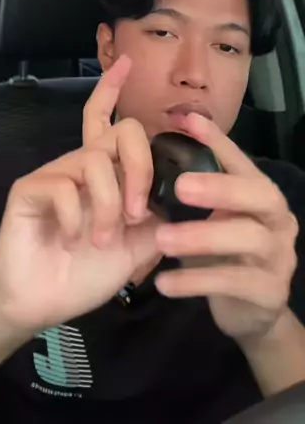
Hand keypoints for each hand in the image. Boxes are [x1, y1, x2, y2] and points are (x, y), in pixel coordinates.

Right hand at [0, 57, 159, 333]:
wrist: (43, 304)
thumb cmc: (86, 273)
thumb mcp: (137, 246)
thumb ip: (156, 215)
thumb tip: (178, 188)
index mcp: (104, 173)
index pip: (107, 120)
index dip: (113, 89)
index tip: (128, 62)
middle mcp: (79, 165)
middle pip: (117, 132)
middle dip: (139, 165)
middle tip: (138, 210)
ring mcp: (53, 174)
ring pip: (95, 161)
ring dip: (109, 204)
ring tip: (102, 239)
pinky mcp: (28, 189)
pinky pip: (63, 186)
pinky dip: (78, 217)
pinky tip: (73, 239)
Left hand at [153, 112, 298, 343]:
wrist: (252, 313)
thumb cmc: (225, 254)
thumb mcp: (214, 218)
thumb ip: (196, 188)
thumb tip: (156, 146)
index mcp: (261, 196)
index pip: (242, 162)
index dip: (218, 141)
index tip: (187, 121)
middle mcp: (278, 220)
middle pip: (257, 195)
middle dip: (219, 187)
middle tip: (180, 186)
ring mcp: (279, 257)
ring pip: (246, 239)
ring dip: (200, 237)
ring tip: (160, 239)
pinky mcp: (269, 293)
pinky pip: (232, 283)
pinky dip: (195, 281)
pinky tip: (163, 282)